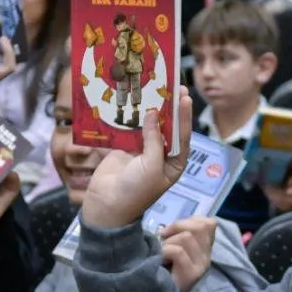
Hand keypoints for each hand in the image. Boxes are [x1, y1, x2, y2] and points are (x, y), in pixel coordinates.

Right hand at [81, 89, 193, 228]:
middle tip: (172, 86)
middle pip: (168, 127)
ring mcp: (143, 150)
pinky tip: (131, 101)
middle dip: (169, 108)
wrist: (107, 205)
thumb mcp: (152, 166)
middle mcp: (161, 155)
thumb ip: (154, 139)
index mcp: (174, 163)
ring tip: (152, 89)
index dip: (184, 116)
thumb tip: (153, 113)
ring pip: (149, 125)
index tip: (184, 96)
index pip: (183, 136)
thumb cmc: (136, 191)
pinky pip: (130, 129)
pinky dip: (130, 116)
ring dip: (150, 109)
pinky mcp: (125, 148)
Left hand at [160, 216, 217, 291]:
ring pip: (187, 237)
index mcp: (204, 248)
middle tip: (163, 238)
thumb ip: (178, 234)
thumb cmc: (160, 269)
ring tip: (161, 254)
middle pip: (200, 226)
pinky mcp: (192, 274)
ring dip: (168, 242)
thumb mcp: (170, 246)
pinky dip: (164, 252)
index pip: (209, 223)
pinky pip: (178, 251)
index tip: (172, 231)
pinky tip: (160, 261)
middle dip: (177, 227)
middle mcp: (207, 256)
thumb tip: (173, 224)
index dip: (189, 220)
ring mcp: (201, 266)